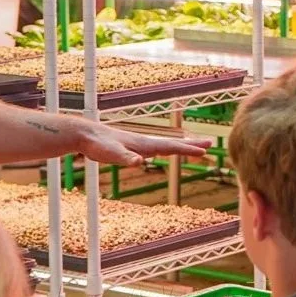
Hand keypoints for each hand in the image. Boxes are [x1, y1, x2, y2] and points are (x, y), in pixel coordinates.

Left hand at [77, 121, 210, 167]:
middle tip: (210, 145)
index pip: (171, 147)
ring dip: (182, 146)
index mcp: (144, 145)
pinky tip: (166, 152)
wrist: (85, 134)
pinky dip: (167, 150)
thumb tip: (138, 162)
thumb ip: (125, 158)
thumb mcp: (111, 154)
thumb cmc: (98, 145)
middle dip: (192, 145)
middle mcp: (145, 143)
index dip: (188, 150)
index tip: (205, 151)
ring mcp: (140, 145)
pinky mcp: (133, 148)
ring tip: (194, 147)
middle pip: (174, 144)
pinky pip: (156, 149)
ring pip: (166, 145)